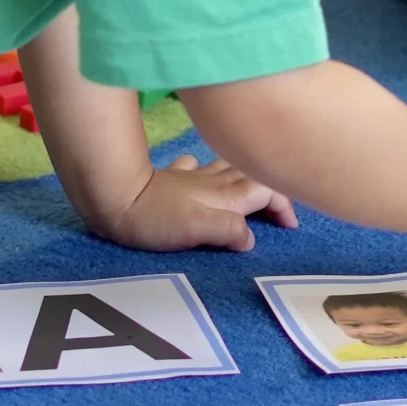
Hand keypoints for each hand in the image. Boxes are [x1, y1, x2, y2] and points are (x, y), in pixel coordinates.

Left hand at [97, 152, 298, 252]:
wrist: (118, 197)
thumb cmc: (158, 219)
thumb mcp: (198, 230)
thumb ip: (229, 230)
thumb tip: (251, 237)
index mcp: (227, 195)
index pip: (268, 190)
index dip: (284, 204)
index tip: (289, 226)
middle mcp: (216, 182)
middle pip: (254, 176)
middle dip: (271, 188)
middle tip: (277, 212)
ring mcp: (195, 177)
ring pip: (231, 168)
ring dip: (246, 176)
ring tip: (251, 191)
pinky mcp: (174, 178)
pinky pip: (198, 168)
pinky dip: (207, 171)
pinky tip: (202, 177)